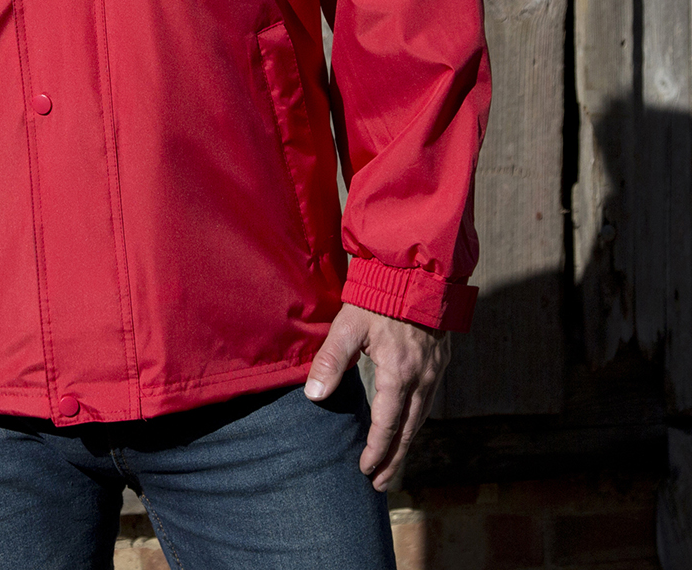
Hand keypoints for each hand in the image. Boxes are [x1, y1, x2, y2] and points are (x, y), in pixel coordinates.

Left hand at [303, 304, 448, 490]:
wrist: (419, 268)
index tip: (364, 470)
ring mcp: (434, 369)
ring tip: (393, 463)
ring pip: (422, 417)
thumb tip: (313, 395)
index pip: (387, 424)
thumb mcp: (349, 324)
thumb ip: (331, 360)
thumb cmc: (381, 294)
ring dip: (407, 443)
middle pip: (409, 430)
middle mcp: (422, 377)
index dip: (376, 450)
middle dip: (394, 459)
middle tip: (381, 484)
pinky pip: (429, 401)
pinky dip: (416, 420)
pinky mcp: (439, 359)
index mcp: (399, 373)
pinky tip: (407, 424)